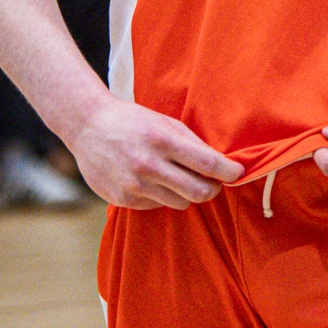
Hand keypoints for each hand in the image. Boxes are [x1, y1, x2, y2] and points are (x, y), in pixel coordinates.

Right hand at [64, 93, 238, 209]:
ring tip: (181, 178)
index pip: (207, 164)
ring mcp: (134, 186)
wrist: (88, 127)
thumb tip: (221, 163)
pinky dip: (162, 196)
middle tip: (216, 184)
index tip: (238, 173)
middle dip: (213, 189)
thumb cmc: (133, 121)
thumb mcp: (165, 123)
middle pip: (198, 191)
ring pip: (180, 202)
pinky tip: (153, 180)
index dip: (229, 171)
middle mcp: (149, 166)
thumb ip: (192, 143)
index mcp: (162, 140)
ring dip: (188, 193)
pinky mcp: (123, 200)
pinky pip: (157, 206)